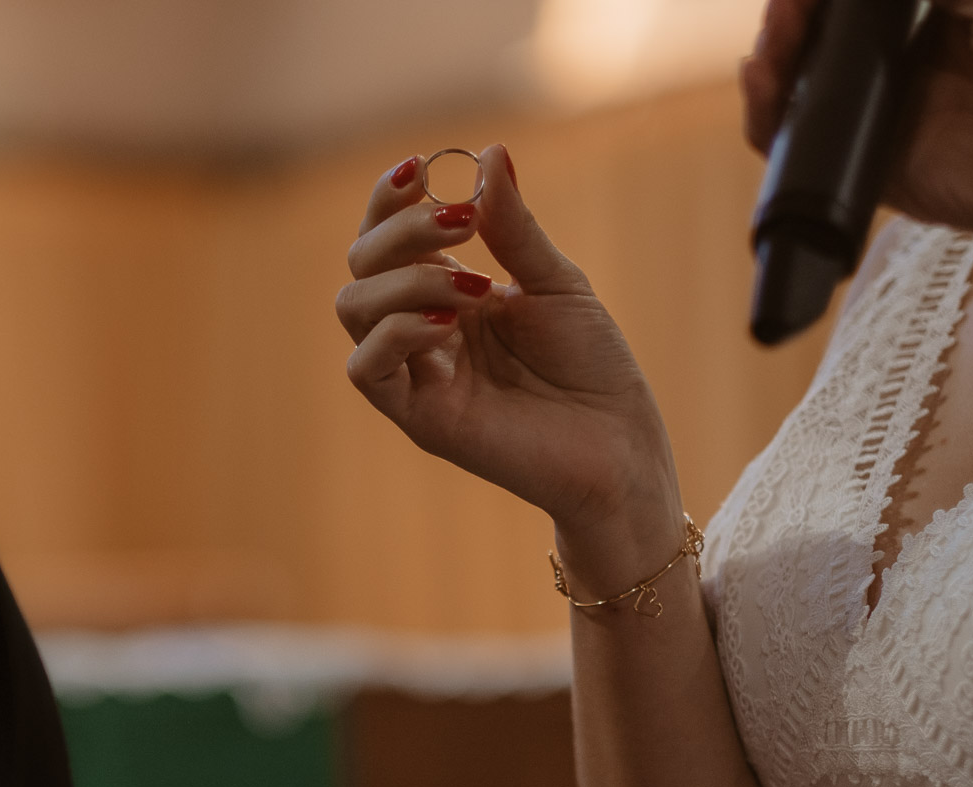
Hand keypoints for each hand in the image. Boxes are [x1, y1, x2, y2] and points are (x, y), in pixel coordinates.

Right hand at [336, 145, 687, 582]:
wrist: (619, 448)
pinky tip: (451, 321)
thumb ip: (513, 227)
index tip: (422, 167)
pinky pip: (366, 368)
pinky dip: (398, 330)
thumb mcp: (556, 283)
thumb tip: (488, 152)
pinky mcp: (419, 418)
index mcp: (446, 294)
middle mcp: (421, 332)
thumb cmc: (594, 370)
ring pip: (354, 308)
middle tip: (463, 223)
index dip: (389, 199)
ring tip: (474, 282)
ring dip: (406, 277)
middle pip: (361, 265)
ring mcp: (416, 375)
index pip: (386, 238)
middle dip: (401, 229)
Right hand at [743, 0, 972, 278]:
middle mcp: (922, 63)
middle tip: (788, 6)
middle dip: (797, 14)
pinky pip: (804, 147)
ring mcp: (895, 119)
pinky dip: (770, 117)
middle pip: (829, 34)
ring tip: (776, 35)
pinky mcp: (876, 173)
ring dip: (777, 55)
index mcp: (957, 13)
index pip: (866, 1)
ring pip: (806, 86)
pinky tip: (766, 78)